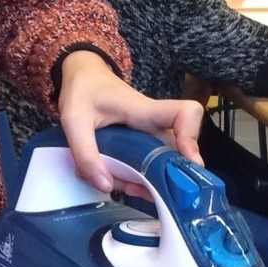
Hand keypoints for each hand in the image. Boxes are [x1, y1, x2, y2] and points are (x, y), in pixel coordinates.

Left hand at [57, 50, 203, 193]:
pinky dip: (133, 179)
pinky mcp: (142, 145)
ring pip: (161, 166)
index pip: (186, 114)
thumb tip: (106, 186)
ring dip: (141, 182)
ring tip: (115, 182)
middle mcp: (155, 125)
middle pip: (177, 153)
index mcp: (145, 111)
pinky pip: (147, 167)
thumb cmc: (82, 90)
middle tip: (135, 190)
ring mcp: (150, 136)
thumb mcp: (74, 121)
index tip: (185, 162)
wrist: (82, 76)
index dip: (193, 137)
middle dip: (161, 180)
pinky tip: (115, 179)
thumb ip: (86, 153)